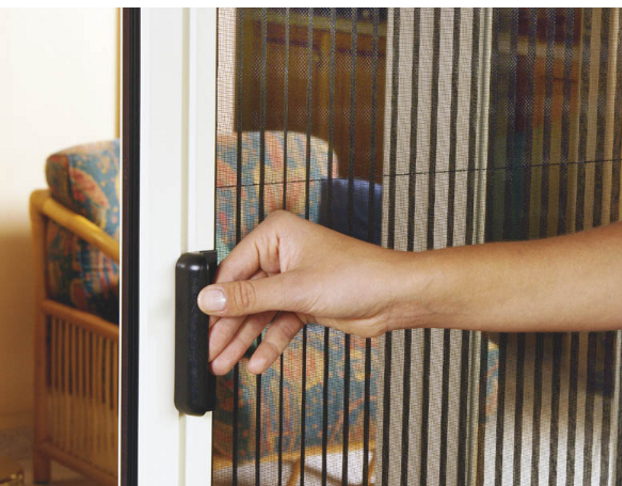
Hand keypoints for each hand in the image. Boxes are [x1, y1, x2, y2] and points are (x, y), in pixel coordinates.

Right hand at [198, 210, 414, 375]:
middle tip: (211, 351)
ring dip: (244, 339)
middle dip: (229, 327)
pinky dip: (269, 343)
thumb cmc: (359, 275)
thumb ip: (249, 297)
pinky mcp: (303, 301)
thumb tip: (211, 299)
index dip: (217, 301)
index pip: (233, 270)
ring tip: (225, 362)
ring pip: (259, 312)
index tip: (203, 324)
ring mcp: (292, 280)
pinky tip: (257, 361)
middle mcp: (282, 255)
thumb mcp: (295, 288)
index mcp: (276, 235)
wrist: (394, 297)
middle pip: (244, 295)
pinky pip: (278, 324)